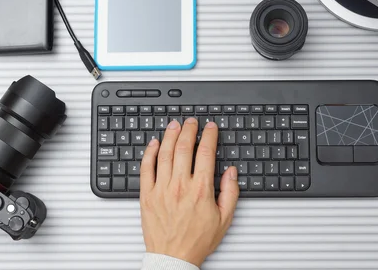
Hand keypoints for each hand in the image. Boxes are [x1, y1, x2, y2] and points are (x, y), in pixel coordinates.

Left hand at [139, 118, 239, 266]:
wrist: (172, 257)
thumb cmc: (196, 241)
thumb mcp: (224, 219)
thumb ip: (230, 193)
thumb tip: (231, 172)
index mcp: (200, 190)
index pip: (206, 153)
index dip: (209, 136)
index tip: (210, 128)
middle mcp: (180, 186)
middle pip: (184, 148)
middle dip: (189, 130)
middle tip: (192, 122)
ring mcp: (161, 189)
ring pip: (165, 153)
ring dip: (171, 135)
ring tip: (175, 125)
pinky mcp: (147, 194)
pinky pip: (146, 168)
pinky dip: (150, 152)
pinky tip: (154, 143)